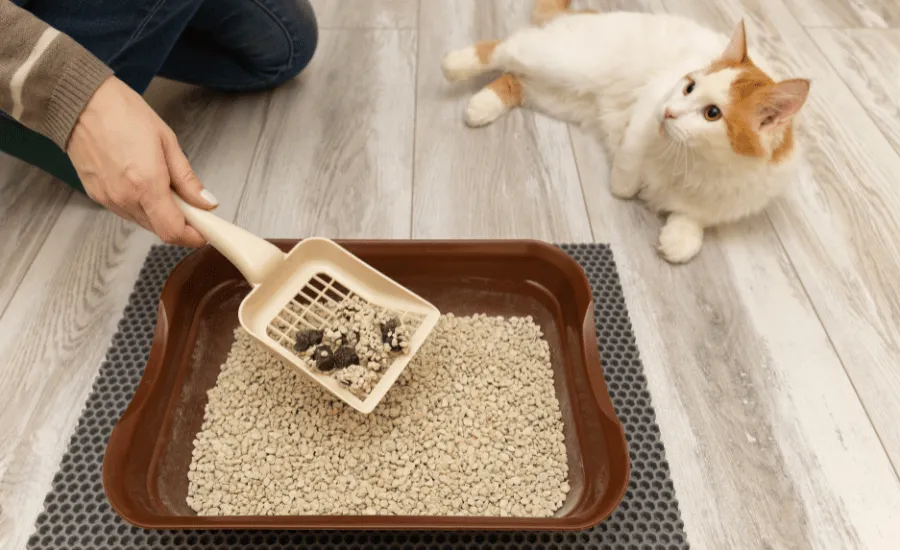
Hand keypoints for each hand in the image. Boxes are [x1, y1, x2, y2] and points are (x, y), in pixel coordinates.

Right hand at [67, 76, 216, 246]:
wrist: (80, 102)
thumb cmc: (122, 114)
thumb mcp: (167, 142)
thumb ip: (187, 179)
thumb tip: (206, 202)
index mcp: (146, 184)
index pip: (172, 231)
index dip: (193, 236)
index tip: (205, 230)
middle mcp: (124, 198)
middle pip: (159, 230)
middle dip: (180, 224)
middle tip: (191, 206)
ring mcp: (107, 199)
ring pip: (143, 222)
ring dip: (160, 214)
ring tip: (165, 187)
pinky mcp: (96, 195)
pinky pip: (126, 211)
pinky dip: (141, 206)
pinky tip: (144, 184)